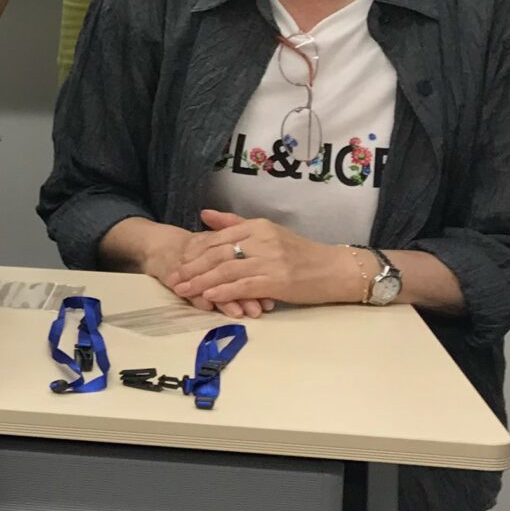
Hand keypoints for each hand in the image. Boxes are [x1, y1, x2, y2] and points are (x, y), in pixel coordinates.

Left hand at [165, 210, 365, 315]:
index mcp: (258, 226)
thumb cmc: (301, 254)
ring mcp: (270, 260)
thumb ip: (235, 225)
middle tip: (173, 279)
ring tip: (183, 290)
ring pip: (226, 271)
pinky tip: (209, 297)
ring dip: (201, 282)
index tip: (178, 262)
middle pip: (218, 254)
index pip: (217, 238)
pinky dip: (223, 291)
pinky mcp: (277, 280)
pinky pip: (243, 286)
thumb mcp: (269, 232)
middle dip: (192, 268)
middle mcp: (262, 240)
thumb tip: (204, 214)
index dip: (194, 251)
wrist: (336, 269)